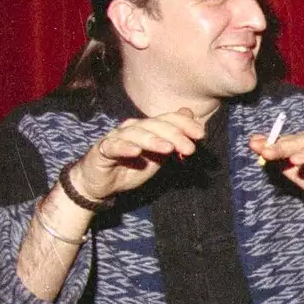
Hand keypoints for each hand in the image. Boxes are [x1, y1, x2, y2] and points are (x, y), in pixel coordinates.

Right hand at [71, 109, 207, 200]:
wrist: (102, 184)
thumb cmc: (132, 167)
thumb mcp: (159, 156)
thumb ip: (175, 140)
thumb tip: (193, 121)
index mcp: (147, 127)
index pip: (167, 119)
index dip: (184, 124)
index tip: (201, 135)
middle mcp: (132, 128)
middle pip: (154, 125)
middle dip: (174, 135)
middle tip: (190, 148)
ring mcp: (116, 138)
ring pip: (135, 133)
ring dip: (153, 140)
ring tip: (168, 148)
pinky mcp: (102, 151)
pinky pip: (113, 146)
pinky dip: (124, 147)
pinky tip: (136, 152)